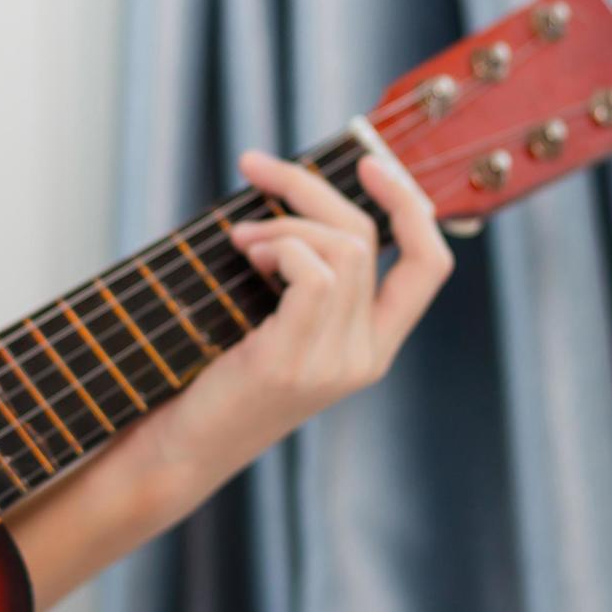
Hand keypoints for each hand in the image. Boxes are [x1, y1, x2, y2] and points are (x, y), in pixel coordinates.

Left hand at [125, 146, 454, 505]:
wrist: (181, 448)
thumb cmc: (220, 374)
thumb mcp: (281, 321)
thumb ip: (307, 275)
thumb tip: (297, 193)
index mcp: (374, 347)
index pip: (430, 267)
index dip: (410, 205)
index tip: (370, 162)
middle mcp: (366, 357)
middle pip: (368, 238)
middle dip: (311, 187)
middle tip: (256, 168)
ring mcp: (333, 364)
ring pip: (343, 249)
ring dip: (282, 222)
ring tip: (239, 240)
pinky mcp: (292, 363)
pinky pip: (312, 274)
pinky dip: (278, 247)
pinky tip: (245, 257)